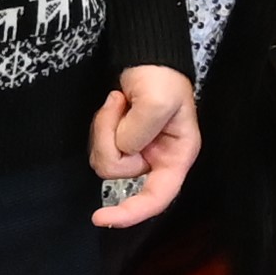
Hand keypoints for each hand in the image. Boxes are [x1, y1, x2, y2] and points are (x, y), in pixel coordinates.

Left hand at [91, 62, 200, 228]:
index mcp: (177, 156)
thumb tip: (123, 149)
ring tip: (119, 101)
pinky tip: (115, 104)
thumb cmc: (162, 77)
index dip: (130, 213)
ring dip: (105, 126)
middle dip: (110, 136)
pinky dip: (101, 123)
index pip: (157, 198)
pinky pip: (98, 145)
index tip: (100, 218)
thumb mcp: (158, 101)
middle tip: (118, 105)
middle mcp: (157, 160)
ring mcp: (137, 151)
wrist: (147, 55)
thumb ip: (140, 131)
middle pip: (119, 171)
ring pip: (104, 158)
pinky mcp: (120, 141)